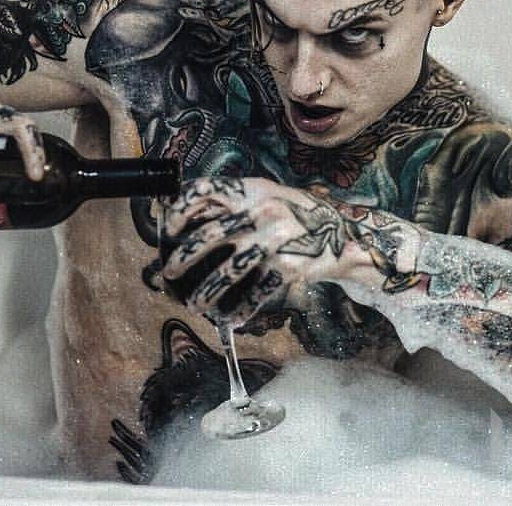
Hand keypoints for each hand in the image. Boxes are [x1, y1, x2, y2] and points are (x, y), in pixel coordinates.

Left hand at [159, 176, 349, 322]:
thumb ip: (235, 205)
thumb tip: (188, 218)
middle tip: (169, 273)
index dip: (180, 209)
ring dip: (206, 293)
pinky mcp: (288, 266)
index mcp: (252, 191)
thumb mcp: (267, 198)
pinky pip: (255, 293)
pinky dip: (241, 310)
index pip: (205, 191)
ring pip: (228, 271)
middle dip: (182, 259)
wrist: (343, 238)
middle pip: (208, 236)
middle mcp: (262, 210)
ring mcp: (275, 239)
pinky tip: (232, 319)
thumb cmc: (296, 219)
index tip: (168, 228)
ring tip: (196, 305)